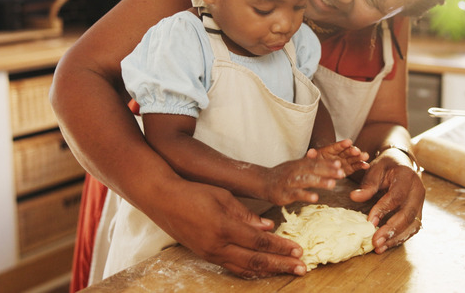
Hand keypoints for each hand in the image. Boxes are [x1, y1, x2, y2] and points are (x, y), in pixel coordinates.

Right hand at [158, 179, 307, 277]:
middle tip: (302, 268)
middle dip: (281, 264)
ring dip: (269, 271)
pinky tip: (264, 270)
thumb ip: (246, 214)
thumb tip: (269, 228)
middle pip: (256, 260)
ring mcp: (210, 253)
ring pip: (245, 269)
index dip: (281, 246)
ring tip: (288, 271)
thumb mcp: (223, 196)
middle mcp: (217, 246)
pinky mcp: (206, 255)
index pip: (259, 241)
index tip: (299, 249)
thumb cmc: (193, 192)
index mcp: (223, 227)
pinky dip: (251, 270)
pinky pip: (232, 267)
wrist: (162, 199)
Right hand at [263, 150, 344, 205]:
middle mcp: (295, 171)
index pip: (315, 162)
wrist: (263, 182)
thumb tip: (326, 159)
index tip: (340, 164)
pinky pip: (296, 194)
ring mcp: (289, 182)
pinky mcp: (284, 193)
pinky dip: (306, 195)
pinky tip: (315, 198)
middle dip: (328, 171)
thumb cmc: (283, 175)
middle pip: (313, 169)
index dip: (328, 163)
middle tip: (342, 173)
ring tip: (332, 184)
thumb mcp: (296, 166)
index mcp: (299, 164)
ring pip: (306, 180)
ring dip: (319, 182)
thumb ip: (310, 163)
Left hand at [313, 139, 369, 175]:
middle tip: (357, 151)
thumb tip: (310, 151)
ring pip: (353, 158)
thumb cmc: (313, 164)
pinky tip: (366, 166)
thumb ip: (312, 156)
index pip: (336, 146)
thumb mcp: (311, 160)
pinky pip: (355, 166)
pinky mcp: (349, 168)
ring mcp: (344, 161)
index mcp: (329, 150)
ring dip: (359, 157)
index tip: (348, 142)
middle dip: (352, 150)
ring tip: (365, 156)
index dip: (342, 144)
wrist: (316, 172)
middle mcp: (338, 154)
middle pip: (346, 151)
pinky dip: (361, 165)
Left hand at [349, 149, 424, 253]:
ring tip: (379, 247)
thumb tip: (354, 197)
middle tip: (375, 241)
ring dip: (396, 238)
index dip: (383, 210)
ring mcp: (421, 203)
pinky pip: (412, 228)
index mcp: (407, 176)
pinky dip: (400, 238)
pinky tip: (387, 244)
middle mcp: (418, 190)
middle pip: (408, 214)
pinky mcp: (419, 212)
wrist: (402, 163)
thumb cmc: (386, 166)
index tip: (369, 222)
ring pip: (412, 224)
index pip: (397, 196)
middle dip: (391, 230)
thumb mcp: (375, 169)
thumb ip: (367, 184)